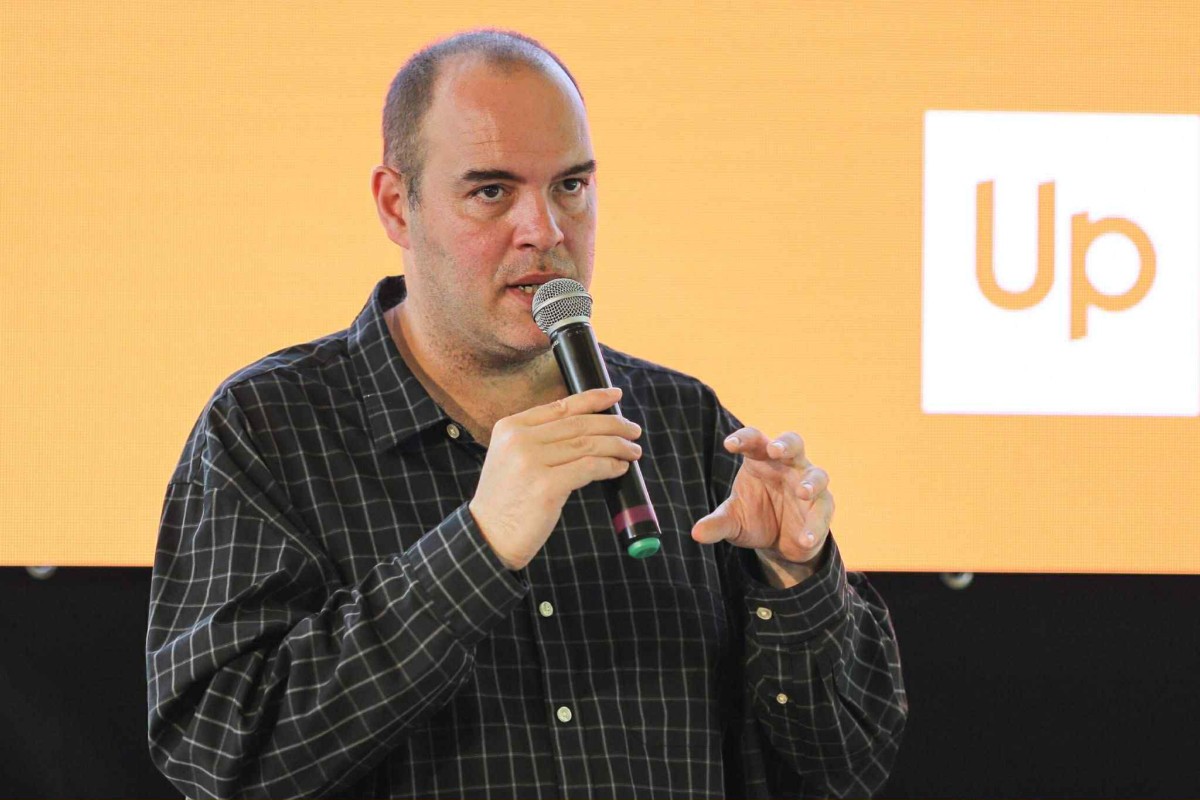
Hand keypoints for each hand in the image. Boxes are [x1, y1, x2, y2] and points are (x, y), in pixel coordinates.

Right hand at [469, 387, 642, 570]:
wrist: (488, 536)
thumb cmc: (507, 501)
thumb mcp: (512, 458)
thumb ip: (539, 440)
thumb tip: (587, 428)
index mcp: (511, 427)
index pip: (561, 406)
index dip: (593, 398)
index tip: (615, 395)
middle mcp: (520, 440)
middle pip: (579, 424)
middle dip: (613, 424)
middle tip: (633, 430)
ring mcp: (532, 462)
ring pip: (588, 444)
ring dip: (617, 446)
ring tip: (633, 451)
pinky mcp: (547, 486)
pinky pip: (589, 468)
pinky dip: (609, 466)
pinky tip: (619, 468)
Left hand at [691, 428, 833, 582]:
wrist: (778, 544)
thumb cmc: (753, 518)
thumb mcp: (733, 522)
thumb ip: (717, 524)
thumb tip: (696, 533)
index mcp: (761, 459)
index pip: (753, 440)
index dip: (743, 439)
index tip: (729, 445)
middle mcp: (788, 466)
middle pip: (793, 443)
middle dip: (785, 444)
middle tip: (774, 450)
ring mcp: (808, 484)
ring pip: (817, 474)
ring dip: (810, 482)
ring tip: (801, 492)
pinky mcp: (822, 508)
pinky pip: (822, 513)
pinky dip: (815, 526)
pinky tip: (805, 539)